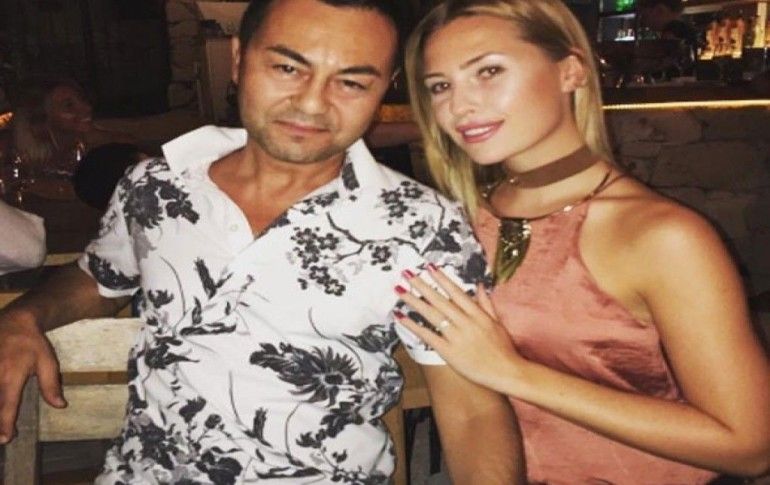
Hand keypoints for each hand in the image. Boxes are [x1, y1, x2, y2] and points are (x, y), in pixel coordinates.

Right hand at [0, 314, 65, 442]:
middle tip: (1, 435)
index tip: (6, 438)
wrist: (15, 321)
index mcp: (11, 375)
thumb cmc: (33, 343)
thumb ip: (52, 385)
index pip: (7, 405)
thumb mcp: (48, 362)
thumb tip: (60, 405)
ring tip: (0, 422)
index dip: (6, 423)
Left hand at [394, 266, 525, 393]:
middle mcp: (465, 322)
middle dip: (421, 285)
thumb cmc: (504, 349)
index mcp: (477, 314)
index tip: (429, 267)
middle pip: (439, 300)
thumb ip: (486, 303)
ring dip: (414, 301)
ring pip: (431, 315)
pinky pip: (428, 336)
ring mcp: (456, 336)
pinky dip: (413, 326)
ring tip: (399, 290)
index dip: (441, 279)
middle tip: (406, 273)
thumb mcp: (497, 323)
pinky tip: (401, 318)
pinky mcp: (449, 352)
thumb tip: (479, 285)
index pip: (456, 292)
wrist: (507, 372)